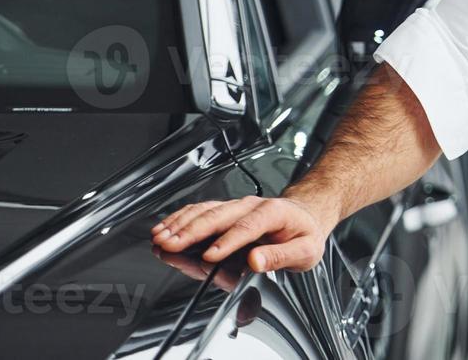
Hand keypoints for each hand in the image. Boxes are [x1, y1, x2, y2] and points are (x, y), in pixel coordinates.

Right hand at [150, 193, 336, 273]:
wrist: (305, 216)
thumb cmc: (304, 234)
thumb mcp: (306, 250)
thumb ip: (282, 256)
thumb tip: (256, 261)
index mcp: (275, 213)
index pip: (247, 227)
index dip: (227, 242)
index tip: (210, 256)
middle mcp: (252, 206)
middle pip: (219, 216)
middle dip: (192, 231)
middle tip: (170, 245)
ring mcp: (236, 207)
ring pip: (205, 211)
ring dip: (180, 224)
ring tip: (161, 238)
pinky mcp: (225, 212)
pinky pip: (200, 211)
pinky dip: (180, 219)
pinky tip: (164, 228)